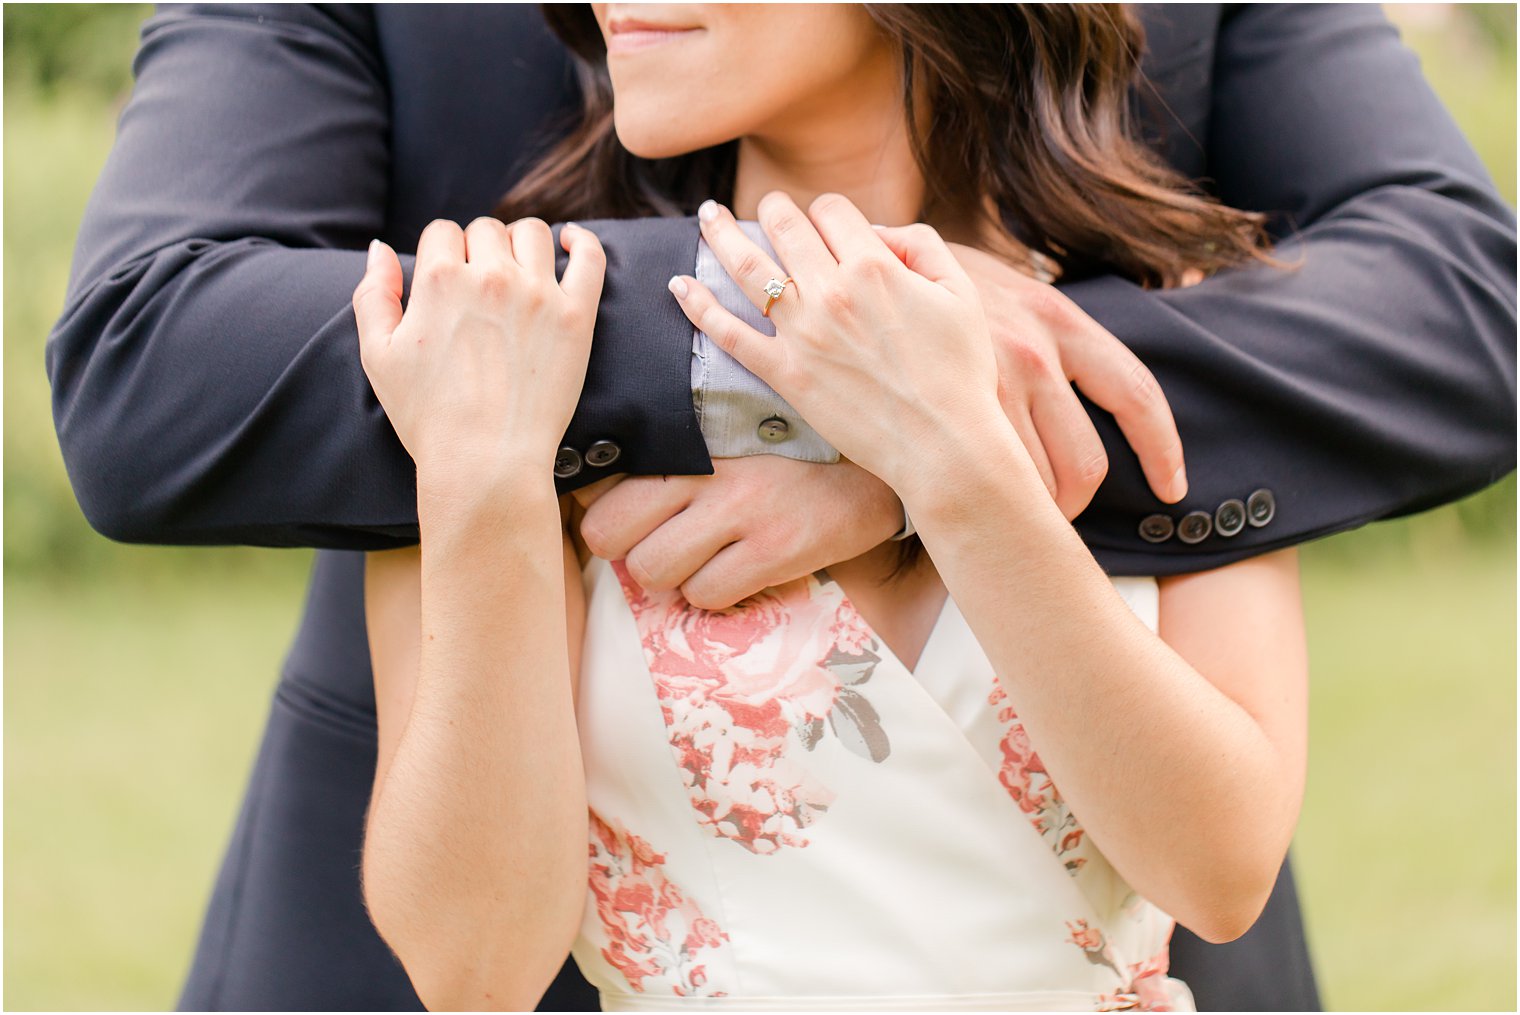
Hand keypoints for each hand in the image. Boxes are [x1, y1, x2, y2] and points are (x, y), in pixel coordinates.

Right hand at [352, 217, 605, 484]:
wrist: (485, 461)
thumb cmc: (428, 416)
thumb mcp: (377, 354)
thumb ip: (373, 295)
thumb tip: (379, 248)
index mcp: (440, 279)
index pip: (442, 232)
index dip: (442, 252)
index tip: (449, 277)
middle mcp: (492, 277)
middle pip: (486, 230)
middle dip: (479, 248)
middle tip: (481, 285)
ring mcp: (538, 294)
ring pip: (533, 233)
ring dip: (521, 241)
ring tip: (520, 266)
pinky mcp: (576, 316)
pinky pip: (589, 256)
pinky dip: (581, 241)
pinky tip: (570, 242)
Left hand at [573, 456, 901, 609]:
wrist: (867, 474)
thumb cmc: (783, 457)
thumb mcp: (721, 439)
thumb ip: (667, 455)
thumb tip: (591, 490)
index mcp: (687, 438)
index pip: (599, 483)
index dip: (601, 511)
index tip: (624, 519)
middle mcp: (706, 470)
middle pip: (608, 533)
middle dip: (625, 550)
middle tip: (654, 546)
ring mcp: (741, 510)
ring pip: (652, 570)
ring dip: (670, 578)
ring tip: (700, 560)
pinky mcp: (774, 549)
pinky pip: (706, 594)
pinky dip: (713, 595)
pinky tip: (735, 572)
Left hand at [668, 194, 1005, 498]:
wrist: (943, 443)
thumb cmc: (959, 372)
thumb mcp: (960, 292)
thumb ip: (922, 246)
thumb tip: (877, 233)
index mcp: (873, 266)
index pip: (831, 210)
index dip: (829, 212)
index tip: (829, 224)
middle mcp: (830, 292)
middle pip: (784, 226)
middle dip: (773, 209)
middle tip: (767, 208)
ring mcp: (801, 333)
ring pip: (746, 267)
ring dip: (720, 234)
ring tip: (706, 217)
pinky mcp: (784, 373)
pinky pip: (728, 333)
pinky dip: (698, 305)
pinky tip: (679, 285)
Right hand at [949, 243, 1187, 517]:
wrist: (862, 266)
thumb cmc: (933, 286)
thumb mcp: (1002, 288)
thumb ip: (1046, 328)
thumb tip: (1115, 345)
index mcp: (1057, 319)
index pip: (1136, 393)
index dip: (1161, 449)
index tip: (1170, 488)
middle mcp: (1033, 352)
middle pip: (1084, 462)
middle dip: (1072, 503)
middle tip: (1053, 517)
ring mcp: (984, 385)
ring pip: (1032, 483)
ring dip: (1025, 514)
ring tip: (1005, 521)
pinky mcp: (938, 409)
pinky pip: (980, 478)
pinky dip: (981, 503)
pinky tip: (967, 512)